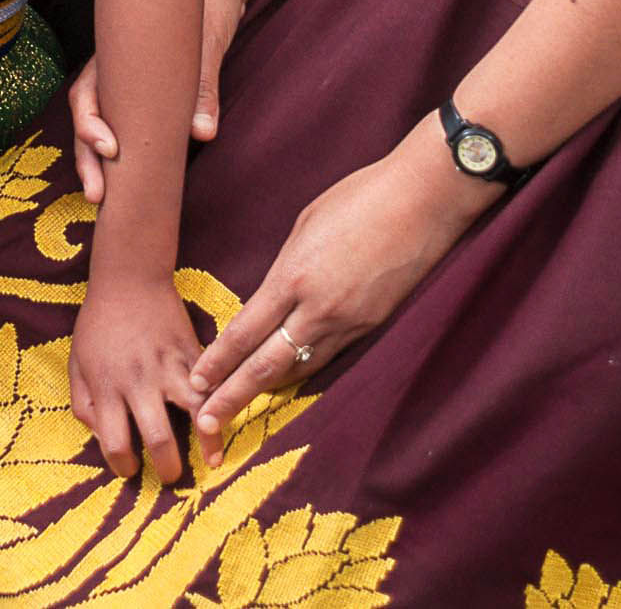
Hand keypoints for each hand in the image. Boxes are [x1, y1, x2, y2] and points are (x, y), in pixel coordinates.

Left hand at [67, 271, 203, 482]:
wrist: (129, 279)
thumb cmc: (98, 325)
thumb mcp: (77, 365)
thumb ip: (85, 406)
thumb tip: (103, 440)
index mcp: (107, 387)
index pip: (116, 443)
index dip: (123, 466)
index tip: (130, 469)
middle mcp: (140, 382)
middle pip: (159, 438)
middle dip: (168, 468)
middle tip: (171, 478)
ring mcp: (170, 367)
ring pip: (197, 412)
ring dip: (208, 442)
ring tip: (212, 461)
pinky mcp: (193, 353)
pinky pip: (212, 386)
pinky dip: (220, 406)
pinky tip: (223, 422)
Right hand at [70, 0, 249, 202]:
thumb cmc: (206, 7)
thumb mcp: (206, 41)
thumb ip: (201, 85)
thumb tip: (201, 133)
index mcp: (116, 54)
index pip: (87, 93)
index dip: (90, 125)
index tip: (109, 150)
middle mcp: (115, 73)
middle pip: (88, 119)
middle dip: (87, 158)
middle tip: (97, 196)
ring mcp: (129, 87)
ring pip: (103, 128)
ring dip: (99, 164)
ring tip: (103, 198)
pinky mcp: (149, 100)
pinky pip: (127, 129)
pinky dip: (124, 158)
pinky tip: (129, 182)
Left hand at [184, 121, 497, 462]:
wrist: (424, 200)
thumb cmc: (361, 197)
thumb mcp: (306, 224)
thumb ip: (286, 268)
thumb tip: (274, 293)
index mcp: (293, 278)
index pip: (245, 333)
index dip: (218, 362)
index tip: (196, 382)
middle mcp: (318, 310)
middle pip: (266, 366)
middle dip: (233, 395)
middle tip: (208, 422)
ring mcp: (349, 322)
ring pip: (301, 368)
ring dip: (269, 390)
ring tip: (243, 406)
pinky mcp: (374, 326)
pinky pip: (331, 356)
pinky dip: (306, 371)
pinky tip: (292, 379)